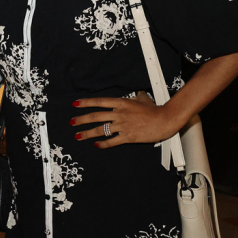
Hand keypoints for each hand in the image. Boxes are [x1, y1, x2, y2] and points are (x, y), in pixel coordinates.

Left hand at [71, 92, 185, 148]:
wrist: (165, 120)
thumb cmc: (155, 109)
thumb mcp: (143, 99)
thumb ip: (136, 96)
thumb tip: (137, 92)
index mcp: (121, 103)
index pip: (99, 102)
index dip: (86, 103)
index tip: (75, 104)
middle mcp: (119, 113)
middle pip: (95, 116)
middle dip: (81, 119)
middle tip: (72, 122)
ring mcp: (123, 125)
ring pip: (101, 130)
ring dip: (87, 133)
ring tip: (78, 136)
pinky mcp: (128, 136)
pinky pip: (112, 141)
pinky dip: (103, 143)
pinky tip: (97, 145)